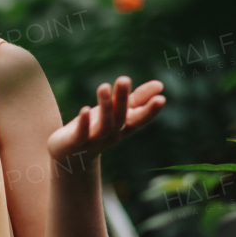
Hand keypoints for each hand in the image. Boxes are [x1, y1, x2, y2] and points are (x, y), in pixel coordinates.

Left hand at [46, 76, 164, 162]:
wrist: (74, 157)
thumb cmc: (99, 129)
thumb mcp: (118, 113)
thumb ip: (138, 99)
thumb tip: (160, 84)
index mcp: (124, 126)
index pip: (140, 118)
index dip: (150, 110)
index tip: (161, 99)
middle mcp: (112, 133)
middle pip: (120, 117)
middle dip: (122, 98)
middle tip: (124, 79)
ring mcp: (95, 138)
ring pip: (104, 124)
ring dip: (105, 106)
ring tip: (104, 86)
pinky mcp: (77, 141)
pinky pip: (81, 132)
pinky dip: (83, 122)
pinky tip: (84, 109)